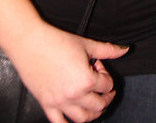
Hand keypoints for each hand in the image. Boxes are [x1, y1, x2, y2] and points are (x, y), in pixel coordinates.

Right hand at [9, 23, 127, 122]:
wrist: (30, 42)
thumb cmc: (56, 41)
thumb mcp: (87, 44)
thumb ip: (108, 50)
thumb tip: (124, 50)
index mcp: (86, 80)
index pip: (106, 85)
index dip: (106, 75)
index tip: (98, 66)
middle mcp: (74, 95)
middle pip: (98, 105)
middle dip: (105, 97)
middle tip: (103, 88)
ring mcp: (60, 102)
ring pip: (82, 119)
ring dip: (93, 114)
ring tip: (95, 105)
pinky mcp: (47, 105)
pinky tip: (74, 118)